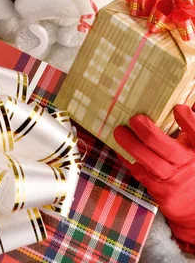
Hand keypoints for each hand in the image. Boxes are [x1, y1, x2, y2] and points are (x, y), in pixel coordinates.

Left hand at [114, 105, 194, 252]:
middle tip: (134, 119)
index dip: (188, 120)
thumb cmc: (192, 165)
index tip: (177, 109)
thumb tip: (189, 102)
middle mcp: (188, 165)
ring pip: (151, 164)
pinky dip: (128, 159)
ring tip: (119, 131)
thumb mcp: (193, 145)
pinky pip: (141, 174)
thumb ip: (190, 126)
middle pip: (168, 149)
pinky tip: (119, 148)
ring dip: (132, 146)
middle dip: (148, 133)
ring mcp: (174, 182)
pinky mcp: (161, 194)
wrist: (194, 205)